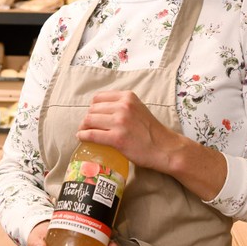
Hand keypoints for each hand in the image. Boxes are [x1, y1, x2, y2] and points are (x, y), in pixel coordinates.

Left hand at [79, 90, 228, 200]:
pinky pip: (91, 134)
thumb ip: (122, 105)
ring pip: (89, 121)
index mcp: (128, 97)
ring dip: (84, 127)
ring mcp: (120, 122)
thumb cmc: (151, 131)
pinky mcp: (117, 138)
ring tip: (84, 133)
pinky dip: (83, 136)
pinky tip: (82, 138)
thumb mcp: (138, 109)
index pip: (98, 98)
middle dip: (88, 119)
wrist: (165, 148)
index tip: (94, 116)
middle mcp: (123, 106)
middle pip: (92, 109)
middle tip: (89, 127)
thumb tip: (100, 110)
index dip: (93, 108)